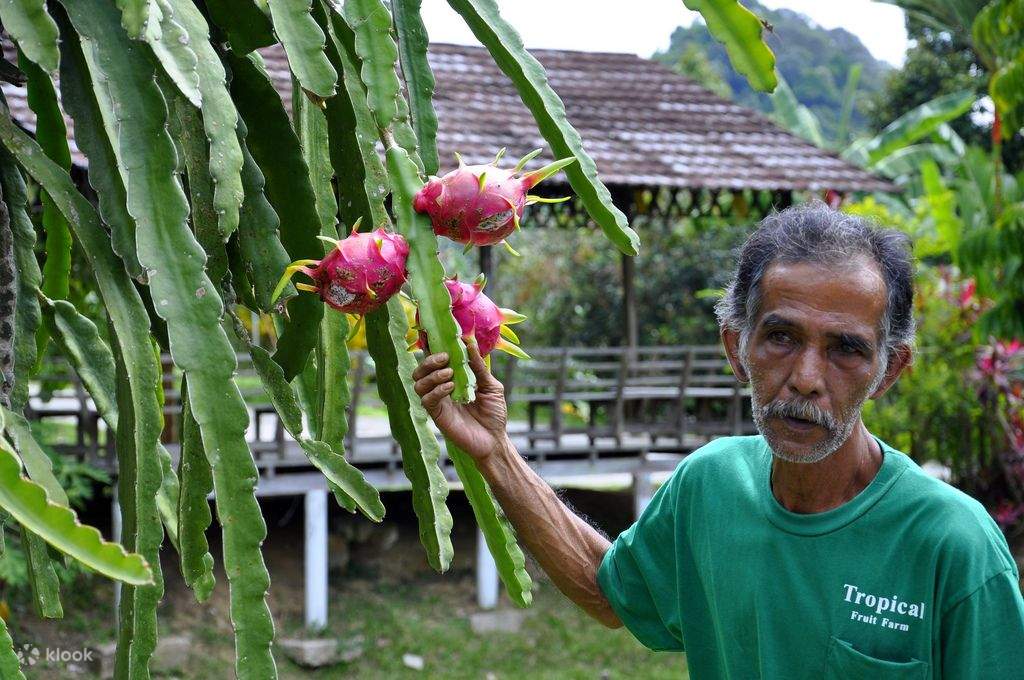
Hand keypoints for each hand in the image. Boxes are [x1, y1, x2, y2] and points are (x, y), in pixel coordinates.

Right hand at [412, 341, 508, 462]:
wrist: (495, 440)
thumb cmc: (494, 413)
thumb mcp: (491, 386)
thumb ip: (479, 367)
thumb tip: (470, 343)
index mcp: (453, 379)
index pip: (436, 361)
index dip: (431, 347)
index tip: (433, 335)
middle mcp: (441, 389)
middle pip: (420, 370)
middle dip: (430, 360)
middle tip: (445, 358)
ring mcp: (438, 402)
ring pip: (418, 383)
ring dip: (432, 374)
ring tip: (449, 374)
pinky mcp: (437, 415)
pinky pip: (426, 400)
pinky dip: (436, 390)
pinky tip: (450, 388)